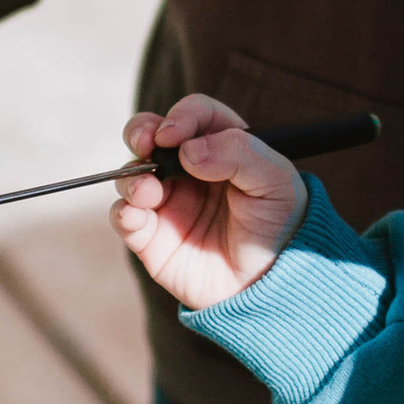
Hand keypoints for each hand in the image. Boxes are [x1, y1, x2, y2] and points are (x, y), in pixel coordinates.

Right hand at [110, 94, 306, 311]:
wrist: (272, 288)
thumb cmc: (280, 228)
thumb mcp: (276, 182)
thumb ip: (238, 154)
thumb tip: (188, 151)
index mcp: (222, 147)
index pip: (195, 115)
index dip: (181, 116)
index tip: (174, 134)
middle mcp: (189, 170)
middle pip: (151, 134)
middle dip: (141, 131)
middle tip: (145, 143)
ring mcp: (168, 202)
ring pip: (132, 173)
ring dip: (133, 176)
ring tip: (150, 193)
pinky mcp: (151, 237)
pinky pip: (124, 217)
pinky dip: (123, 212)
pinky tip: (137, 215)